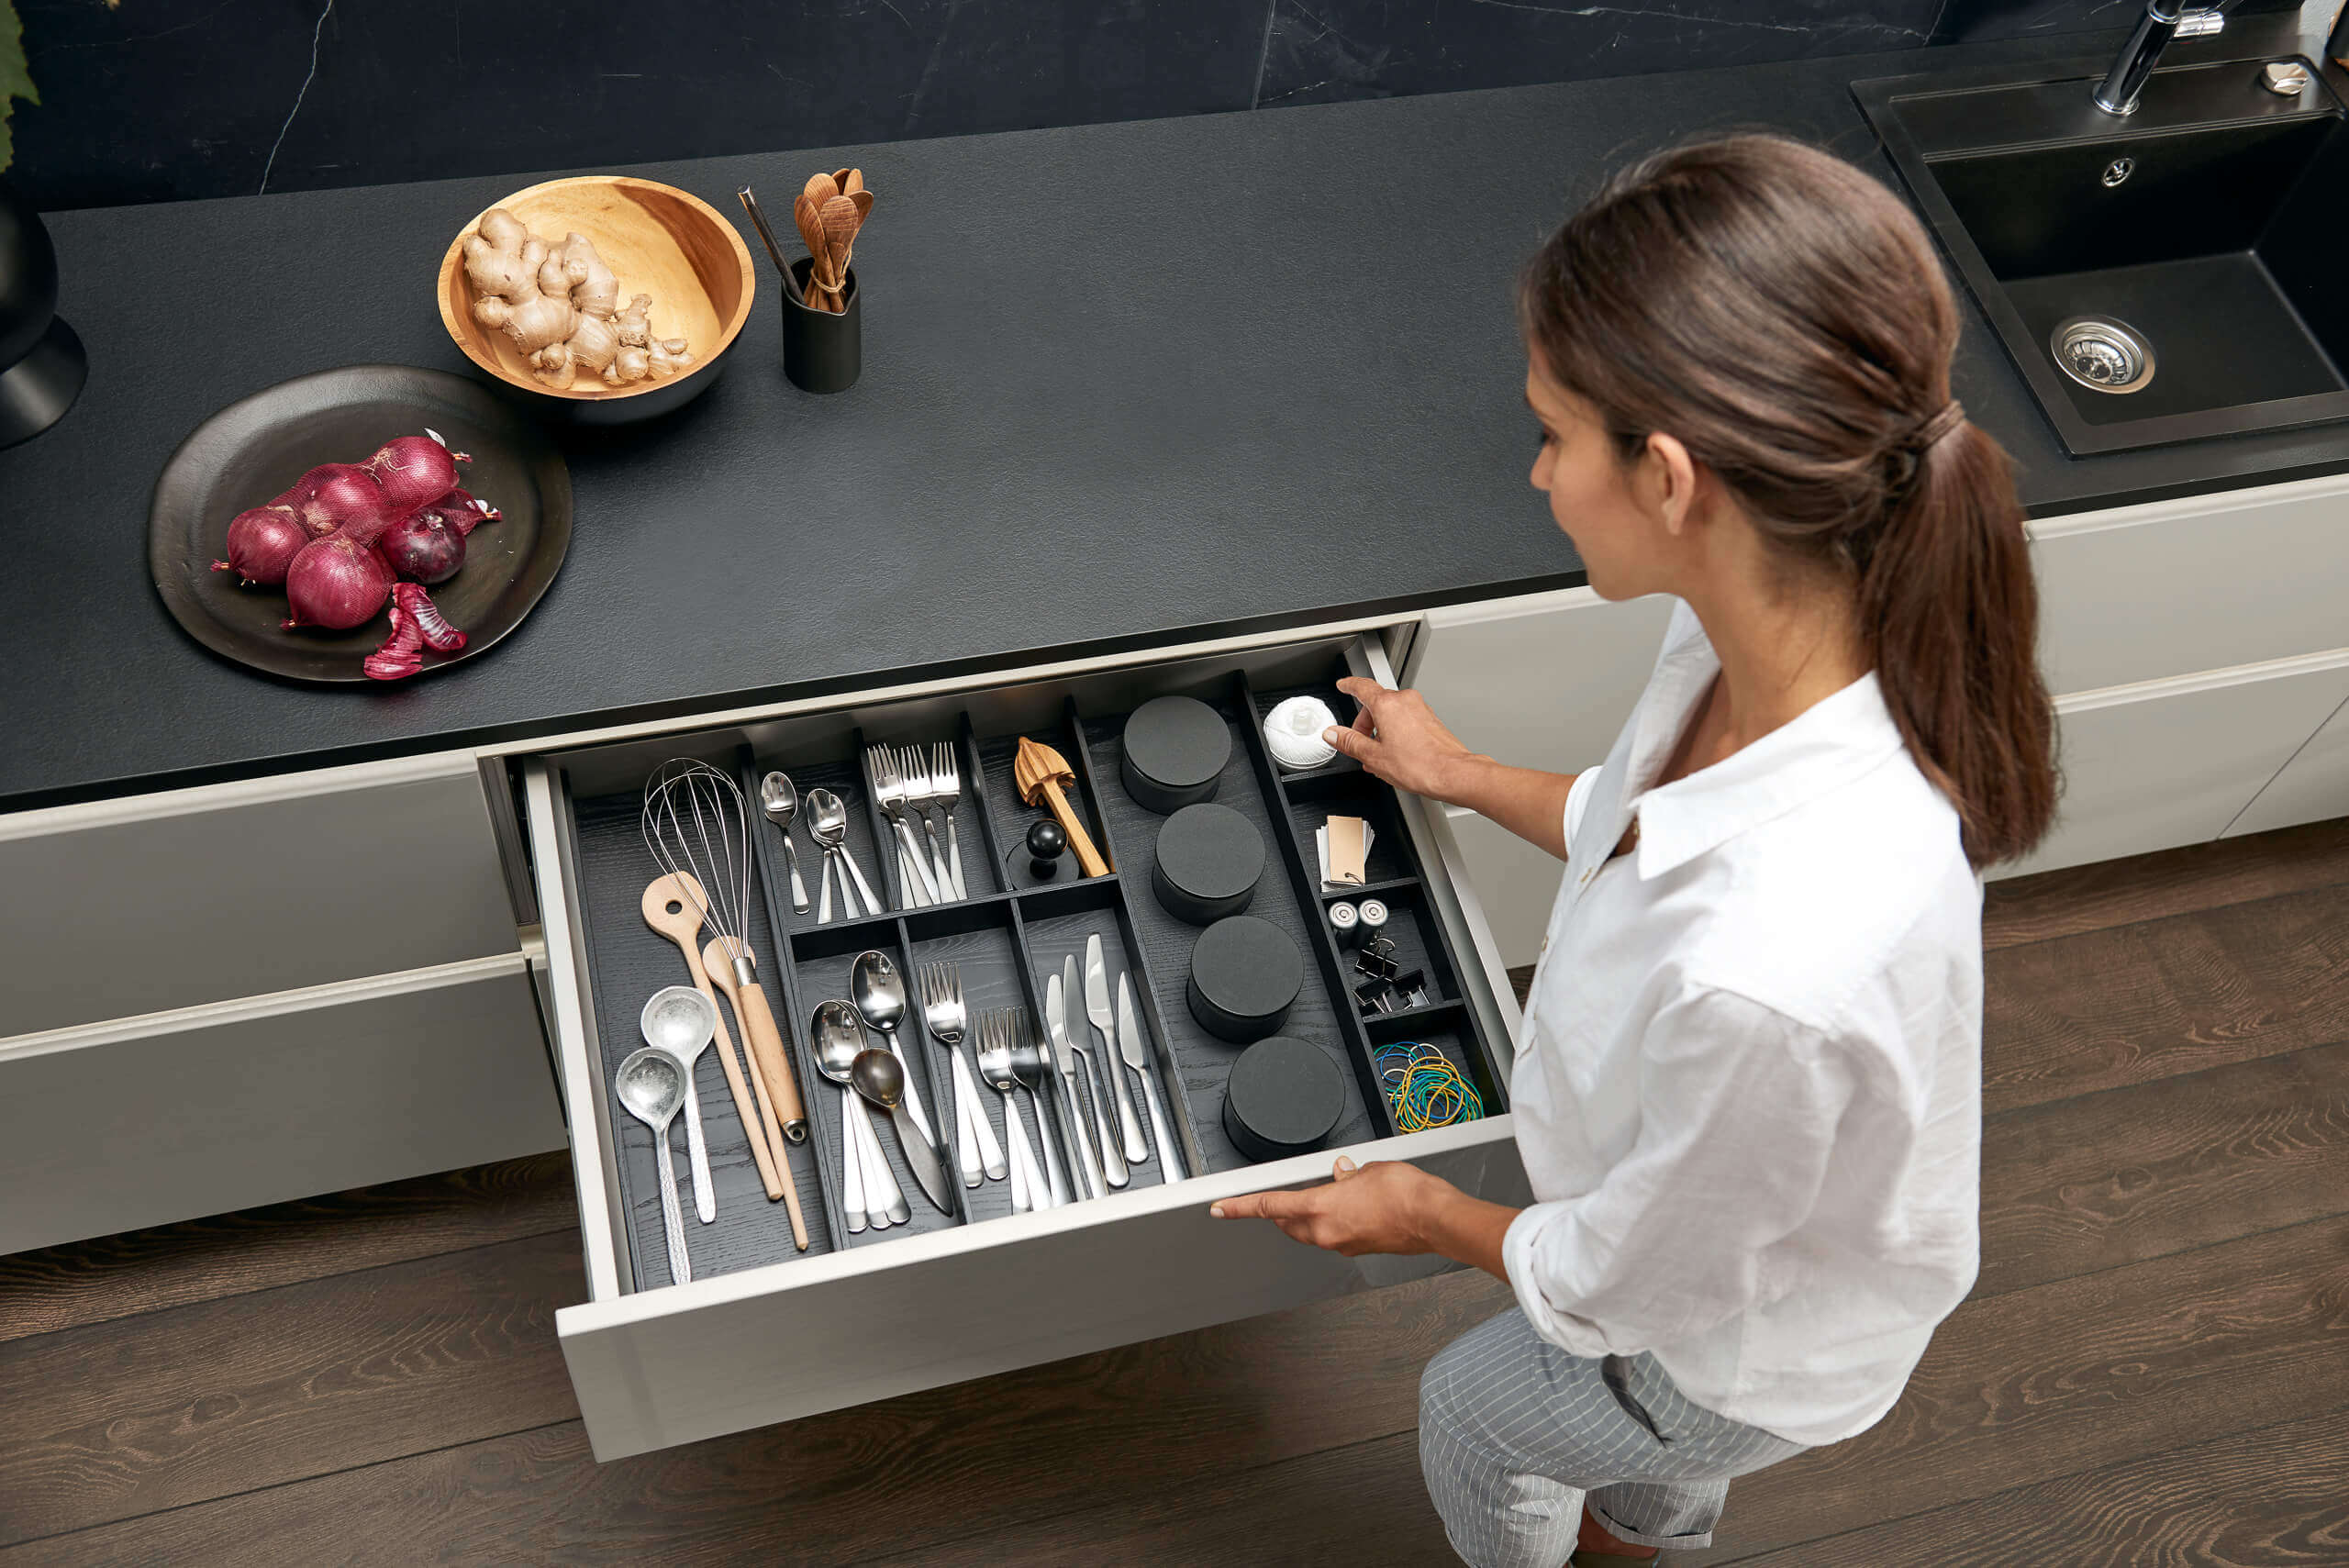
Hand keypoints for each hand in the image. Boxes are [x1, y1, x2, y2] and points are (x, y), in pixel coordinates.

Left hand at [1209, 1156, 1446, 1256]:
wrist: (1434, 1219)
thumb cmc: (1405, 1193)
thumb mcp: (1369, 1169)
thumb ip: (1348, 1174)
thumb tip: (1342, 1174)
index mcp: (1319, 1208)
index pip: (1268, 1205)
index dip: (1240, 1207)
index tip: (1221, 1209)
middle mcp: (1326, 1232)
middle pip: (1287, 1222)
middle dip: (1280, 1209)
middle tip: (1284, 1194)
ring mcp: (1343, 1245)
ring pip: (1311, 1231)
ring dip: (1310, 1215)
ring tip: (1331, 1193)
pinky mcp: (1359, 1250)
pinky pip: (1335, 1235)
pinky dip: (1334, 1222)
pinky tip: (1352, 1207)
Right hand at [1325, 677, 1481, 802]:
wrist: (1452, 773)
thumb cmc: (1420, 765)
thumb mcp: (1373, 756)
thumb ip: (1349, 742)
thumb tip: (1333, 734)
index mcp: (1387, 705)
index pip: (1362, 687)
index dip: (1349, 685)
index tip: (1343, 685)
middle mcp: (1405, 701)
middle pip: (1376, 704)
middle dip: (1365, 723)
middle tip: (1359, 744)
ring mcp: (1420, 709)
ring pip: (1392, 713)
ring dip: (1381, 730)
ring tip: (1379, 755)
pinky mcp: (1430, 719)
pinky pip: (1406, 720)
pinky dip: (1395, 732)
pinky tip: (1395, 754)